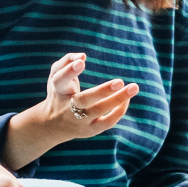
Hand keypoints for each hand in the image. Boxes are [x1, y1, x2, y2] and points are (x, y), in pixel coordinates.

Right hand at [3, 53, 139, 170]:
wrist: (53, 125)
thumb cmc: (59, 93)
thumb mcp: (55, 75)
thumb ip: (66, 61)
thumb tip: (83, 56)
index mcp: (58, 91)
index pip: (60, 81)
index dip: (69, 71)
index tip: (82, 62)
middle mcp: (67, 108)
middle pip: (83, 100)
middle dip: (102, 92)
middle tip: (120, 81)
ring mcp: (79, 121)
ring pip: (99, 111)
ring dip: (117, 99)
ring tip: (134, 87)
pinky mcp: (90, 130)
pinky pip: (107, 122)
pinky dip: (118, 111)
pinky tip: (126, 99)